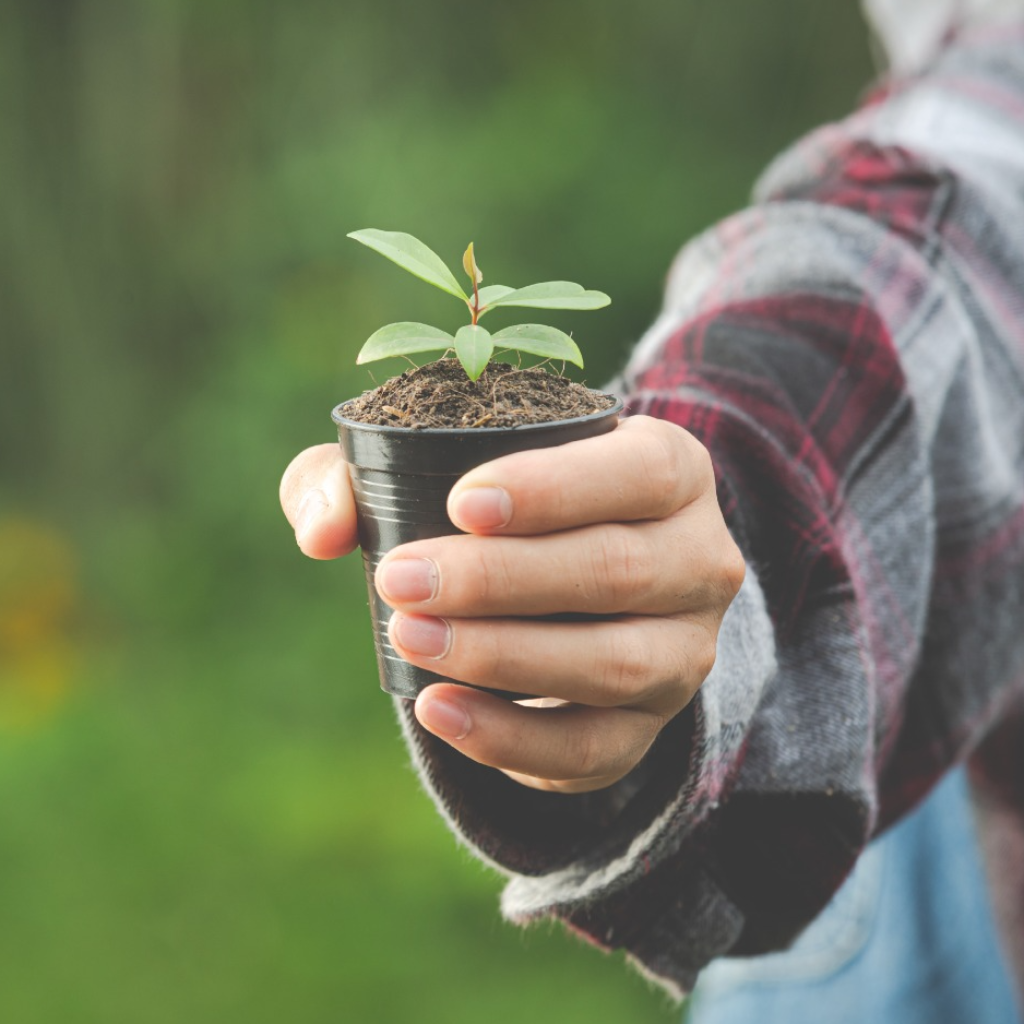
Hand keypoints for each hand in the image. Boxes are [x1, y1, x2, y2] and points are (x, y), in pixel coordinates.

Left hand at [280, 415, 744, 793]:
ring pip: (613, 664)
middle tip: (401, 579)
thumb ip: (361, 473)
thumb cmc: (506, 507)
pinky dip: (511, 737)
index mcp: (674, 471)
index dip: (554, 489)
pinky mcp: (650, 725)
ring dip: (503, 656)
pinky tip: (436, 709)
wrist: (576, 582)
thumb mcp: (444, 462)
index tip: (460, 504)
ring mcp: (684, 651)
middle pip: (617, 571)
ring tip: (409, 637)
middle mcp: (701, 561)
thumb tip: (324, 531)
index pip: (639, 473)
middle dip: (500, 580)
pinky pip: (593, 748)